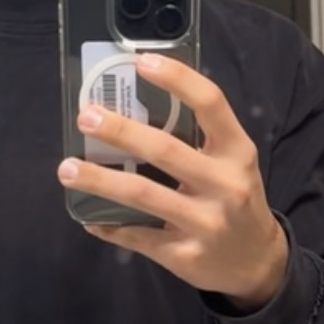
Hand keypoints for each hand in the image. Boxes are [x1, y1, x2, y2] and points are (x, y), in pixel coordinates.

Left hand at [56, 54, 288, 309]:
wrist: (257, 262)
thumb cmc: (235, 198)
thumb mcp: (231, 163)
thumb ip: (198, 137)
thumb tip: (135, 102)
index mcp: (237, 152)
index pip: (212, 104)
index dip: (178, 79)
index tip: (141, 61)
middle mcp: (225, 185)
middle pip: (166, 150)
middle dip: (121, 131)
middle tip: (86, 117)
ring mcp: (205, 223)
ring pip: (143, 196)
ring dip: (100, 180)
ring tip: (67, 168)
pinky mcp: (184, 256)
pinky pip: (136, 236)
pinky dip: (107, 224)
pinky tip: (86, 214)